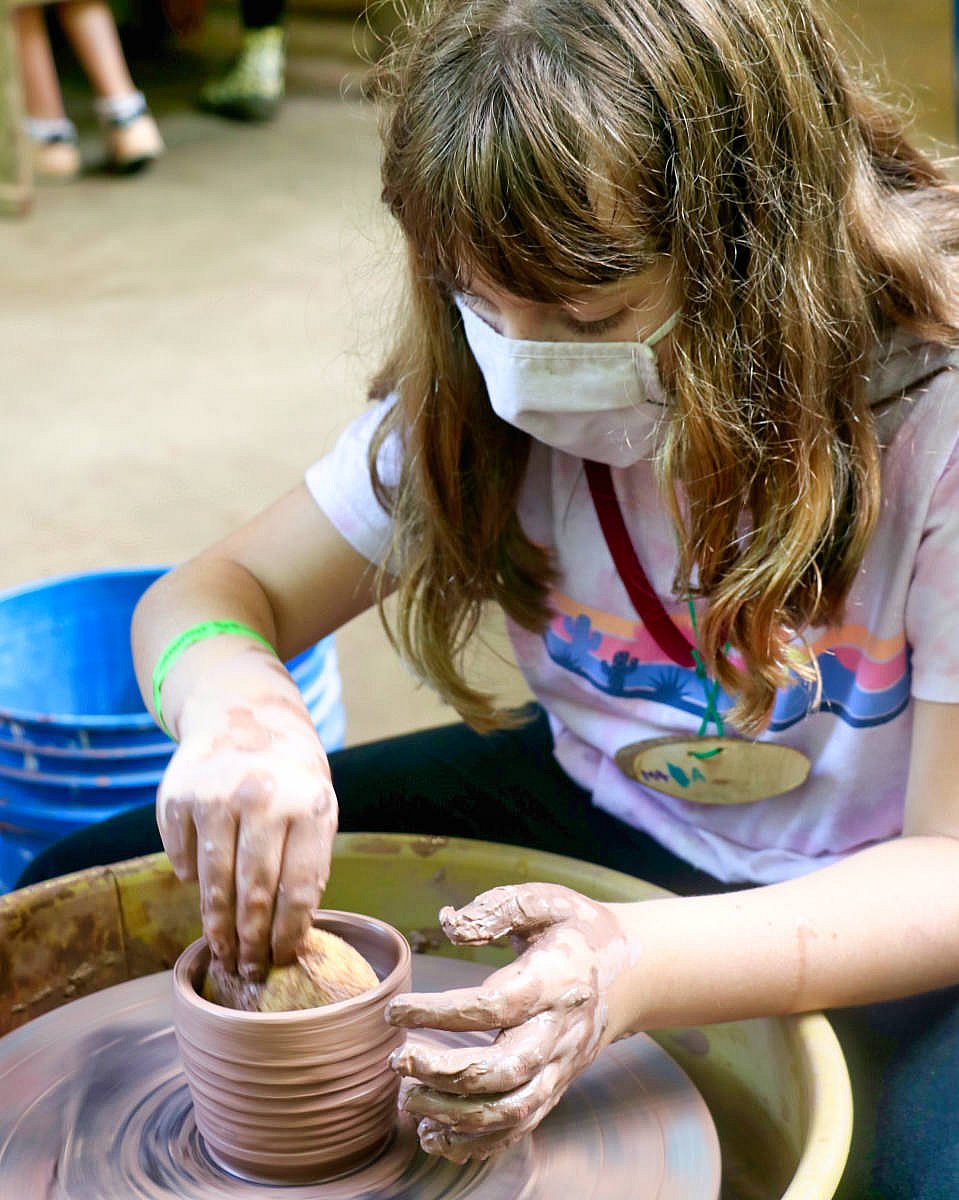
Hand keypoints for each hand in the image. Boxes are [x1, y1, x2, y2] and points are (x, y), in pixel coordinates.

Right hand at [157, 674, 336, 977]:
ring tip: (224, 952)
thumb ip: (306, 864)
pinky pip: (182, 859)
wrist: (243, 713)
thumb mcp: (315, 810)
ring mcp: (216, 796)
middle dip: (251, 943)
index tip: (281, 960)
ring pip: (214, 883)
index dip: (288, 935)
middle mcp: (262, 799)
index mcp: (309, 806)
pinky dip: (192, 879)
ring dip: (217, 927)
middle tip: (249, 972)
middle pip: (254, 894)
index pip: (299, 889)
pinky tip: (203, 884)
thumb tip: (289, 939)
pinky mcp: (178, 796)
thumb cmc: (289, 778)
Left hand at [386, 883, 630, 1161]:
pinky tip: (437, 1135)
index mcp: (554, 981)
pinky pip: (520, 1126)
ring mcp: (561, 1066)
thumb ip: (497, 908)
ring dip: (455, 1115)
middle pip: (504, 1070)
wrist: (633, 972)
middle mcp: (560, 1032)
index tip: (396, 1010)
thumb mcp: (545, 900)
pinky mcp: (557, 1087)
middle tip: (397, 1060)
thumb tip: (449, 924)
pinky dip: (477, 1142)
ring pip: (512, 1110)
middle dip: (445, 1074)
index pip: (494, 1006)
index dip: (441, 1012)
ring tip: (409, 1101)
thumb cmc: (576, 929)